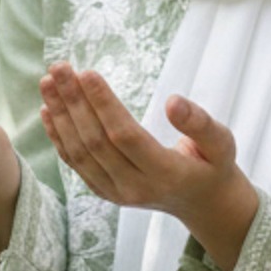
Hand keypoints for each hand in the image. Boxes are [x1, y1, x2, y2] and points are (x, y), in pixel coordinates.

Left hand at [40, 63, 258, 270]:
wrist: (201, 203)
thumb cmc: (213, 165)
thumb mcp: (222, 144)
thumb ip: (200, 124)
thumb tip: (173, 101)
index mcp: (166, 174)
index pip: (125, 135)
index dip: (103, 104)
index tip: (87, 72)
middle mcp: (135, 188)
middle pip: (95, 142)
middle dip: (74, 102)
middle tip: (59, 67)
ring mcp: (115, 193)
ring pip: (79, 153)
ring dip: (60, 115)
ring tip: (48, 81)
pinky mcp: (103, 191)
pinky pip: (75, 163)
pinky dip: (58, 135)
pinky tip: (48, 109)